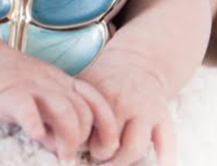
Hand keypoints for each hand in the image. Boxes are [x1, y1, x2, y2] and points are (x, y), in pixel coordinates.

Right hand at [0, 40, 119, 161]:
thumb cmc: (8, 80)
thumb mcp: (38, 92)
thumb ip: (54, 116)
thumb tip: (62, 146)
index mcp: (62, 83)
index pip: (97, 102)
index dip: (107, 127)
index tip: (104, 148)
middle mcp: (51, 83)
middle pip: (83, 111)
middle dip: (83, 138)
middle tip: (71, 155)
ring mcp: (31, 87)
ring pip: (64, 109)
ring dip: (69, 137)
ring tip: (62, 156)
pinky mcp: (10, 94)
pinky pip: (27, 108)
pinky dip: (36, 124)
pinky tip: (36, 135)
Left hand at [78, 47, 175, 165]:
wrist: (139, 61)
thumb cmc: (105, 77)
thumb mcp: (84, 82)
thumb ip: (70, 102)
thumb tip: (49, 127)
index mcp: (99, 96)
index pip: (83, 130)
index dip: (77, 141)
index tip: (73, 143)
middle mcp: (123, 104)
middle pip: (108, 142)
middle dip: (99, 154)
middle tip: (95, 154)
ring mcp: (145, 112)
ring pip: (134, 148)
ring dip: (122, 161)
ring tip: (113, 162)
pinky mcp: (163, 118)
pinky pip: (167, 143)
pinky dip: (165, 159)